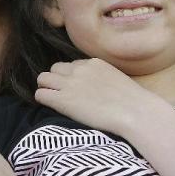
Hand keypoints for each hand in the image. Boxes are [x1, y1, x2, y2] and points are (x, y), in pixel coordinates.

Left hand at [35, 58, 164, 134]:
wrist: (134, 112)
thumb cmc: (133, 101)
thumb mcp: (117, 78)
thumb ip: (103, 77)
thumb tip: (98, 87)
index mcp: (93, 63)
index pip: (72, 65)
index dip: (72, 77)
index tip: (77, 88)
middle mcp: (79, 70)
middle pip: (55, 68)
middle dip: (56, 80)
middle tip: (63, 94)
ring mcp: (69, 84)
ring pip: (43, 78)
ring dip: (46, 87)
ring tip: (53, 99)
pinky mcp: (63, 100)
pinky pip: (40, 94)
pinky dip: (43, 99)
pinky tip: (52, 107)